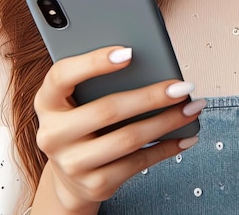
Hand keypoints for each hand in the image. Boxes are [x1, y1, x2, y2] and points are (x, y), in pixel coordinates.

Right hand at [33, 46, 202, 211]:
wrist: (69, 175)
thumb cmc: (82, 120)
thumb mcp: (78, 98)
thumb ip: (98, 79)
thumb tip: (149, 61)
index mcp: (46, 102)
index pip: (62, 76)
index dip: (94, 62)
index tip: (129, 52)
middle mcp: (53, 134)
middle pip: (107, 109)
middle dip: (151, 96)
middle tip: (181, 85)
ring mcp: (72, 163)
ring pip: (128, 138)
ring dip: (167, 121)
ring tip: (192, 107)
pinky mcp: (95, 185)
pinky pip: (138, 164)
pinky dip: (166, 148)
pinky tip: (185, 136)